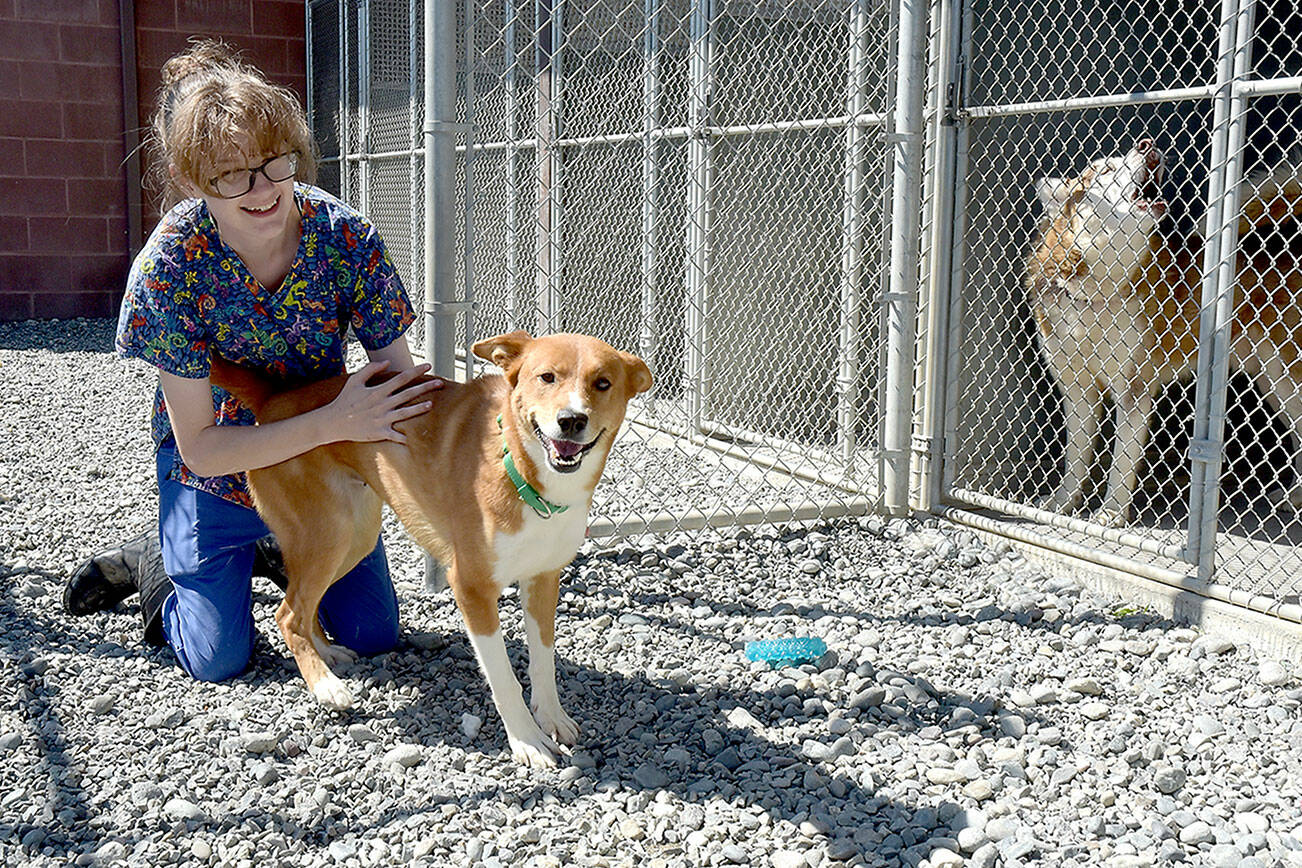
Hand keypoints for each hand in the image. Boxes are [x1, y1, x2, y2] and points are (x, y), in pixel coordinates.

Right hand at [325, 360, 443, 444]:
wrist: (333, 422)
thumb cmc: (345, 400)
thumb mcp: (355, 380)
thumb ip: (371, 369)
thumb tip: (387, 362)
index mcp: (378, 391)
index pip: (401, 378)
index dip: (416, 371)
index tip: (428, 366)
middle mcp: (382, 404)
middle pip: (408, 394)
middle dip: (426, 387)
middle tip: (440, 383)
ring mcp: (381, 419)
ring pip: (405, 413)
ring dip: (419, 409)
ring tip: (431, 404)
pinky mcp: (379, 432)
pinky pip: (395, 435)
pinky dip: (405, 438)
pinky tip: (415, 438)